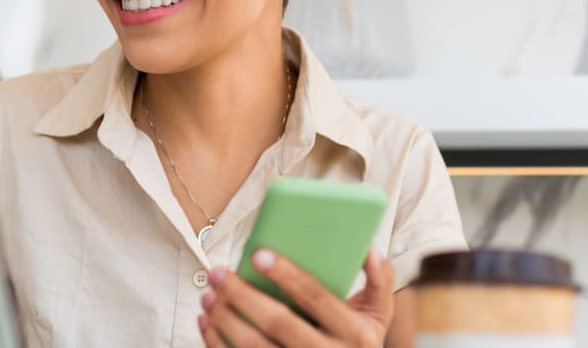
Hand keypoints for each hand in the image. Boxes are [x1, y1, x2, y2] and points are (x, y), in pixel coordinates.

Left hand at [199, 248, 394, 347]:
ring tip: (209, 295)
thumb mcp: (377, 314)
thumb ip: (379, 280)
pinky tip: (207, 321)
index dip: (288, 275)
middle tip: (218, 273)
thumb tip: (369, 249)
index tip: (259, 253)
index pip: (317, 298)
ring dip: (226, 320)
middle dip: (244, 296)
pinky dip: (219, 344)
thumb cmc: (357, 339)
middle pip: (279, 324)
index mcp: (355, 333)